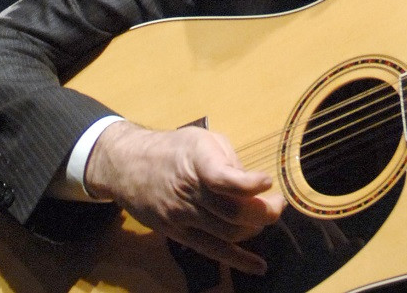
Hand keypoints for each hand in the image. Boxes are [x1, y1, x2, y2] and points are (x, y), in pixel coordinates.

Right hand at [85, 120, 285, 275]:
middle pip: (232, 212)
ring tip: (267, 217)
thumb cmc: (173, 148)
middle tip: (278, 203)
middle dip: (264, 211)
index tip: (268, 181)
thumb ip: (229, 161)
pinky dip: (238, 260)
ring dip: (255, 228)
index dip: (248, 183)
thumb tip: (253, 185)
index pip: (222, 178)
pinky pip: (211, 250)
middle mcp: (189, 193)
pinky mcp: (178, 235)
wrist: (127, 166)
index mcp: (197, 162)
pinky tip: (258, 266)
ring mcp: (182, 217)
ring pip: (227, 233)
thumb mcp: (203, 140)